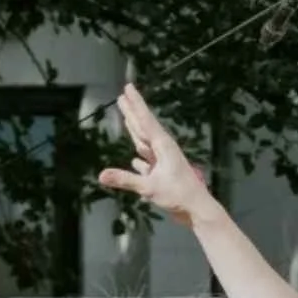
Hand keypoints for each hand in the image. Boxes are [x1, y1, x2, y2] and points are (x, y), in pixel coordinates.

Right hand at [98, 83, 214, 226]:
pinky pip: (147, 159)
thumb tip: (101, 175)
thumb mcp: (149, 187)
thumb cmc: (178, 195)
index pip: (145, 120)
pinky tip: (136, 157)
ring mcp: (163, 160)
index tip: (127, 89)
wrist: (196, 208)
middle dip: (134, 110)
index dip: (135, 104)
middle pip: (144, 125)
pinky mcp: (163, 172)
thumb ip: (125, 180)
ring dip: (135, 128)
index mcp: (163, 146)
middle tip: (124, 95)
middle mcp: (164, 149)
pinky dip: (140, 156)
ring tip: (127, 117)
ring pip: (145, 140)